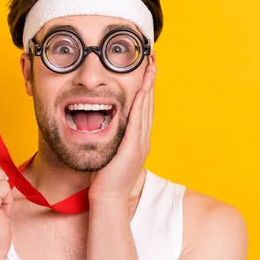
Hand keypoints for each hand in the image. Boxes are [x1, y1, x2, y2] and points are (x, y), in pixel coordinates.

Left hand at [89, 57, 155, 201]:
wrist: (109, 198)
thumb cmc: (106, 178)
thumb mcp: (111, 153)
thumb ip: (113, 139)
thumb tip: (105, 125)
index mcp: (139, 140)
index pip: (144, 108)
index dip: (146, 87)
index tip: (147, 70)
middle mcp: (143, 139)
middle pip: (149, 104)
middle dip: (151, 81)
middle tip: (153, 61)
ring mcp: (140, 144)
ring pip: (146, 110)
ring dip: (148, 87)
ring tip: (150, 69)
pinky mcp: (132, 149)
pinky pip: (137, 123)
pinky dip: (139, 107)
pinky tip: (140, 92)